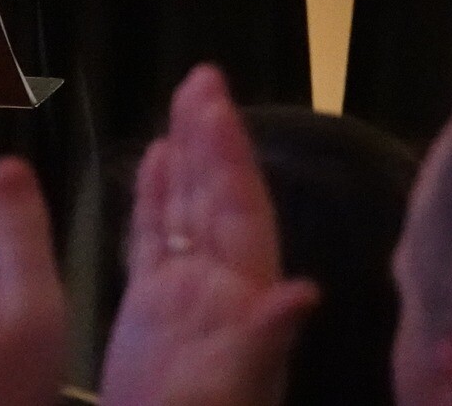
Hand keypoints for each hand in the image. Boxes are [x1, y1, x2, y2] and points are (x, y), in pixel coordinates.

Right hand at [100, 65, 318, 405]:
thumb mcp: (237, 386)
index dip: (228, 151)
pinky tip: (151, 161)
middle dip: (209, 134)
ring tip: (180, 102)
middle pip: (215, 193)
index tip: (215, 101)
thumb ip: (266, 336)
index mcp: (244, 289)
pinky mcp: (148, 301)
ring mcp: (183, 288)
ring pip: (186, 206)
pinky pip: (151, 236)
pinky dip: (151, 195)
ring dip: (184, 154)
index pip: (239, 204)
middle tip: (201, 77)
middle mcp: (219, 280)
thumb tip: (303, 291)